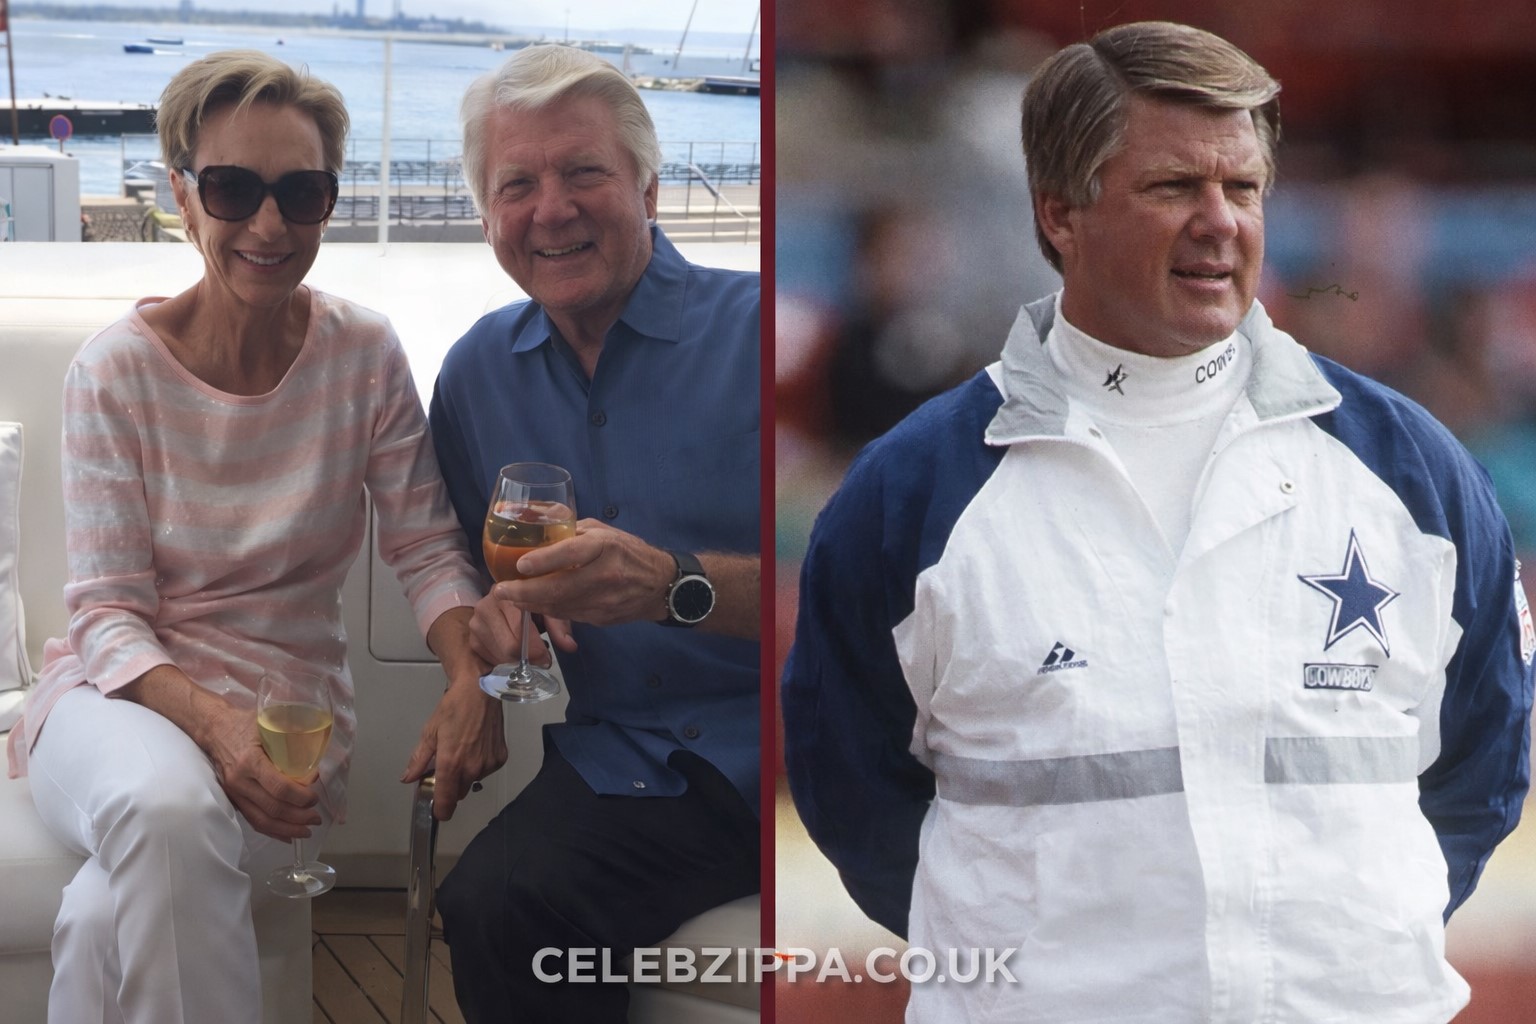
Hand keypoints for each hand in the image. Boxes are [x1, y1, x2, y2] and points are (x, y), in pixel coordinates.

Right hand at [202, 699, 321, 840]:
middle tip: (316, 817)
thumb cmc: (245, 724)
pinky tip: (286, 836)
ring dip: (287, 829)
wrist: (213, 729)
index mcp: (251, 761)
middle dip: (298, 817)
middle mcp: (240, 780)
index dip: (300, 797)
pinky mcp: (232, 798)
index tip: (314, 797)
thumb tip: (316, 763)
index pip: (279, 788)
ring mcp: (234, 792)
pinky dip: (271, 830)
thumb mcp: (269, 724)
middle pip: (272, 808)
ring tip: (306, 831)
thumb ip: (292, 739)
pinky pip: (252, 820)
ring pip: (261, 819)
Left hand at [400, 677, 507, 820]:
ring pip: (473, 781)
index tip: (437, 809)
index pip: (447, 803)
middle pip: (459, 793)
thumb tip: (408, 778)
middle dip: (450, 786)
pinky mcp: (500, 758)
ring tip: (463, 750)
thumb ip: (418, 760)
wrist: (479, 691)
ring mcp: (488, 765)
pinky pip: (486, 770)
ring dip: (466, 774)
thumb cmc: (454, 708)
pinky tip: (476, 746)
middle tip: (445, 767)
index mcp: (451, 765)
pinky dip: (480, 764)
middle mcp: (472, 769)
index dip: (440, 811)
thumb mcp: (429, 733)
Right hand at [467, 589, 571, 662]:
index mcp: (505, 595)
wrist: (510, 600)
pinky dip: (504, 663)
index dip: (535, 649)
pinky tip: (515, 656)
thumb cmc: (533, 603)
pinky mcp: (472, 640)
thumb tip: (570, 646)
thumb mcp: (549, 608)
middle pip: (508, 648)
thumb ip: (559, 626)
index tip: (546, 657)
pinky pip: (490, 660)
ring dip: (516, 662)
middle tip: (540, 660)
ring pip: (499, 657)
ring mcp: (475, 624)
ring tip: (528, 656)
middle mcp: (484, 607)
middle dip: (527, 658)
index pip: (518, 632)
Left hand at [491, 519, 672, 627]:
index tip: (520, 565)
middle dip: (525, 592)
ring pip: (560, 606)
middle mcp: (606, 574)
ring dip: (531, 604)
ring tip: (509, 597)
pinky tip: (533, 604)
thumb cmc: (627, 552)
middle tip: (501, 590)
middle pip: (560, 588)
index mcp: (606, 546)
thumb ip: (570, 527)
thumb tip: (532, 516)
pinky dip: (548, 610)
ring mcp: (604, 600)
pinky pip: (569, 615)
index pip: (572, 553)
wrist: (660, 585)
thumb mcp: (602, 530)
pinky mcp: (601, 617)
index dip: (544, 561)